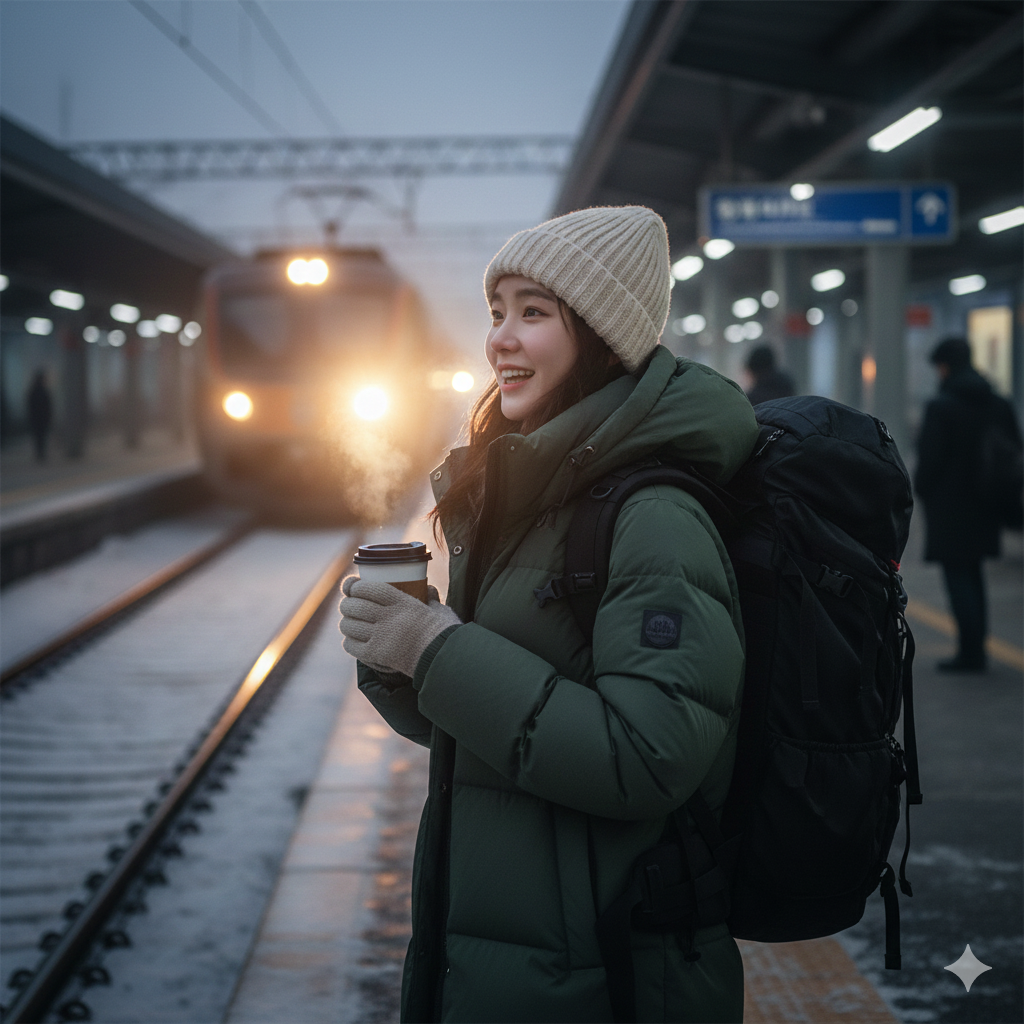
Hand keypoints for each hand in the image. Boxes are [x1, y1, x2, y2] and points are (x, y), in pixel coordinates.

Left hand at [338, 575, 460, 677]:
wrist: (445, 660)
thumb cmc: (445, 633)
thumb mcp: (440, 610)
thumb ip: (431, 599)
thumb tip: (428, 589)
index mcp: (403, 602)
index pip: (369, 588)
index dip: (355, 586)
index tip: (352, 586)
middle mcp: (389, 617)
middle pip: (355, 606)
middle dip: (346, 604)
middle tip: (347, 605)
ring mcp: (381, 636)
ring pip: (350, 625)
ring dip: (345, 623)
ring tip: (348, 623)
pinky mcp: (376, 654)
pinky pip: (352, 646)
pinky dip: (348, 642)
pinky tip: (352, 640)